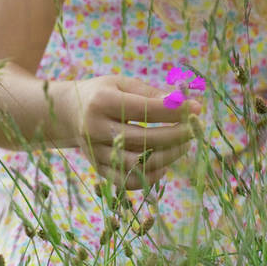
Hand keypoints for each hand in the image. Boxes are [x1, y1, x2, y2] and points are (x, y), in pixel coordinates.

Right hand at [68, 74, 201, 190]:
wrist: (68, 113)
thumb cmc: (103, 94)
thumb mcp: (123, 84)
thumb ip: (152, 93)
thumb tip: (187, 102)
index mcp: (101, 102)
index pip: (144, 109)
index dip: (174, 110)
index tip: (198, 108)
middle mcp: (95, 129)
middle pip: (144, 139)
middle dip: (176, 135)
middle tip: (195, 129)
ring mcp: (95, 152)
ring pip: (138, 164)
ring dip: (167, 157)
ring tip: (183, 145)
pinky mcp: (98, 170)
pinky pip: (128, 182)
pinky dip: (150, 176)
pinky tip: (163, 162)